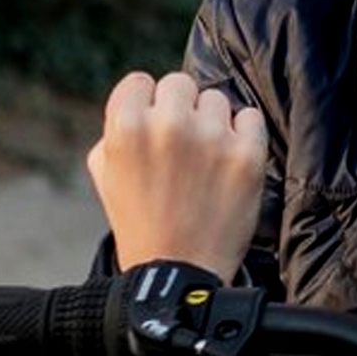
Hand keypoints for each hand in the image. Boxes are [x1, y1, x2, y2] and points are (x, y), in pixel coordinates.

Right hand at [86, 71, 267, 282]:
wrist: (178, 273)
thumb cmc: (140, 222)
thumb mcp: (106, 174)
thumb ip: (117, 129)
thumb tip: (145, 99)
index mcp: (126, 127)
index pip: (141, 81)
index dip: (146, 105)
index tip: (152, 128)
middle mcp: (169, 125)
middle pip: (181, 84)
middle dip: (180, 109)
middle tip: (181, 145)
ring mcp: (211, 137)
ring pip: (217, 99)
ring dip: (212, 123)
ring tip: (205, 161)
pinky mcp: (247, 153)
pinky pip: (250, 117)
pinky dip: (243, 135)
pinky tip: (229, 162)